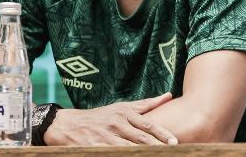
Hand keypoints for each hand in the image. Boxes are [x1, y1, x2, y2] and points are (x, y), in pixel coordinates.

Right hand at [44, 92, 177, 145]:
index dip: (161, 132)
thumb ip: (145, 104)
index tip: (174, 140)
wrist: (71, 125)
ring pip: (130, 148)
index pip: (147, 123)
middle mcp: (117, 123)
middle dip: (157, 145)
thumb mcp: (122, 107)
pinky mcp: (99, 148)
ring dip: (144, 153)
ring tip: (157, 156)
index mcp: (124, 112)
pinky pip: (114, 154)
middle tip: (172, 150)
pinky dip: (125, 155)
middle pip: (141, 137)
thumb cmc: (101, 116)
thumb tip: (168, 96)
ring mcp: (108, 137)